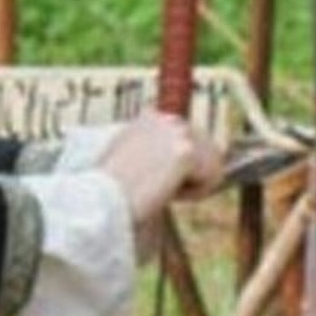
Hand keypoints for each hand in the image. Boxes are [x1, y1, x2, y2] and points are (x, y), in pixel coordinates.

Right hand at [89, 112, 218, 234]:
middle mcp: (167, 118)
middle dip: (192, 173)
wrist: (101, 200)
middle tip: (162, 190)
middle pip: (207, 147)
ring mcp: (178, 132)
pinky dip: (196, 193)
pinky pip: (214, 177)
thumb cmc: (108, 189)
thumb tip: (180, 163)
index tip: (157, 181)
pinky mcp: (186, 152)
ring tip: (163, 191)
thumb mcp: (128, 156)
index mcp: (151, 116)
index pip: (188, 139)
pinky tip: (169, 195)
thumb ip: (153, 150)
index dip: (180, 166)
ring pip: (213, 162)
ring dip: (194, 183)